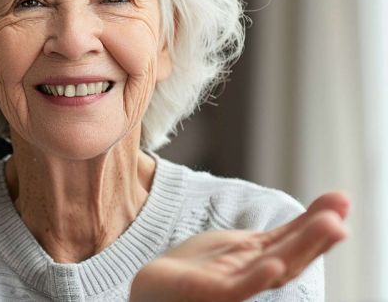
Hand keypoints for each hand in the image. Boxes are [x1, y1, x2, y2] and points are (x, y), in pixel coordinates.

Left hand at [129, 192, 348, 301]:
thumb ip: (271, 238)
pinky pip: (236, 289)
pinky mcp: (208, 294)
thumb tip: (306, 218)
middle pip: (291, 255)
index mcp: (257, 260)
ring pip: (272, 269)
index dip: (316, 223)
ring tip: (330, 227)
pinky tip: (274, 263)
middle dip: (318, 234)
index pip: (293, 241)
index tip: (341, 201)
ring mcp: (231, 285)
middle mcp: (251, 275)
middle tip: (342, 211)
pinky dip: (257, 277)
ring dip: (301, 248)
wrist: (151, 289)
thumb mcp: (239, 245)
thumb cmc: (195, 269)